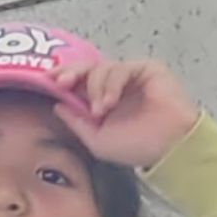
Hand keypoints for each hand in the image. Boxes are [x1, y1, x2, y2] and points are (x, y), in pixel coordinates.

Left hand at [62, 56, 197, 172]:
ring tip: (100, 110)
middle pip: (86, 67)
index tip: (47, 81)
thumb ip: (76, 122)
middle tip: (61, 82)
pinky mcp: (147, 69)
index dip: (62, 78)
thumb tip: (57, 106)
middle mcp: (114, 85)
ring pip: (101, 68)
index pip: (77, 82)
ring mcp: (131, 76)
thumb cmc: (138, 147)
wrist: (169, 148)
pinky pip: (121, 68)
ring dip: (95, 88)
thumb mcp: (97, 140)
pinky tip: (110, 102)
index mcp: (101, 100)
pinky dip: (112, 84)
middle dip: (70, 72)